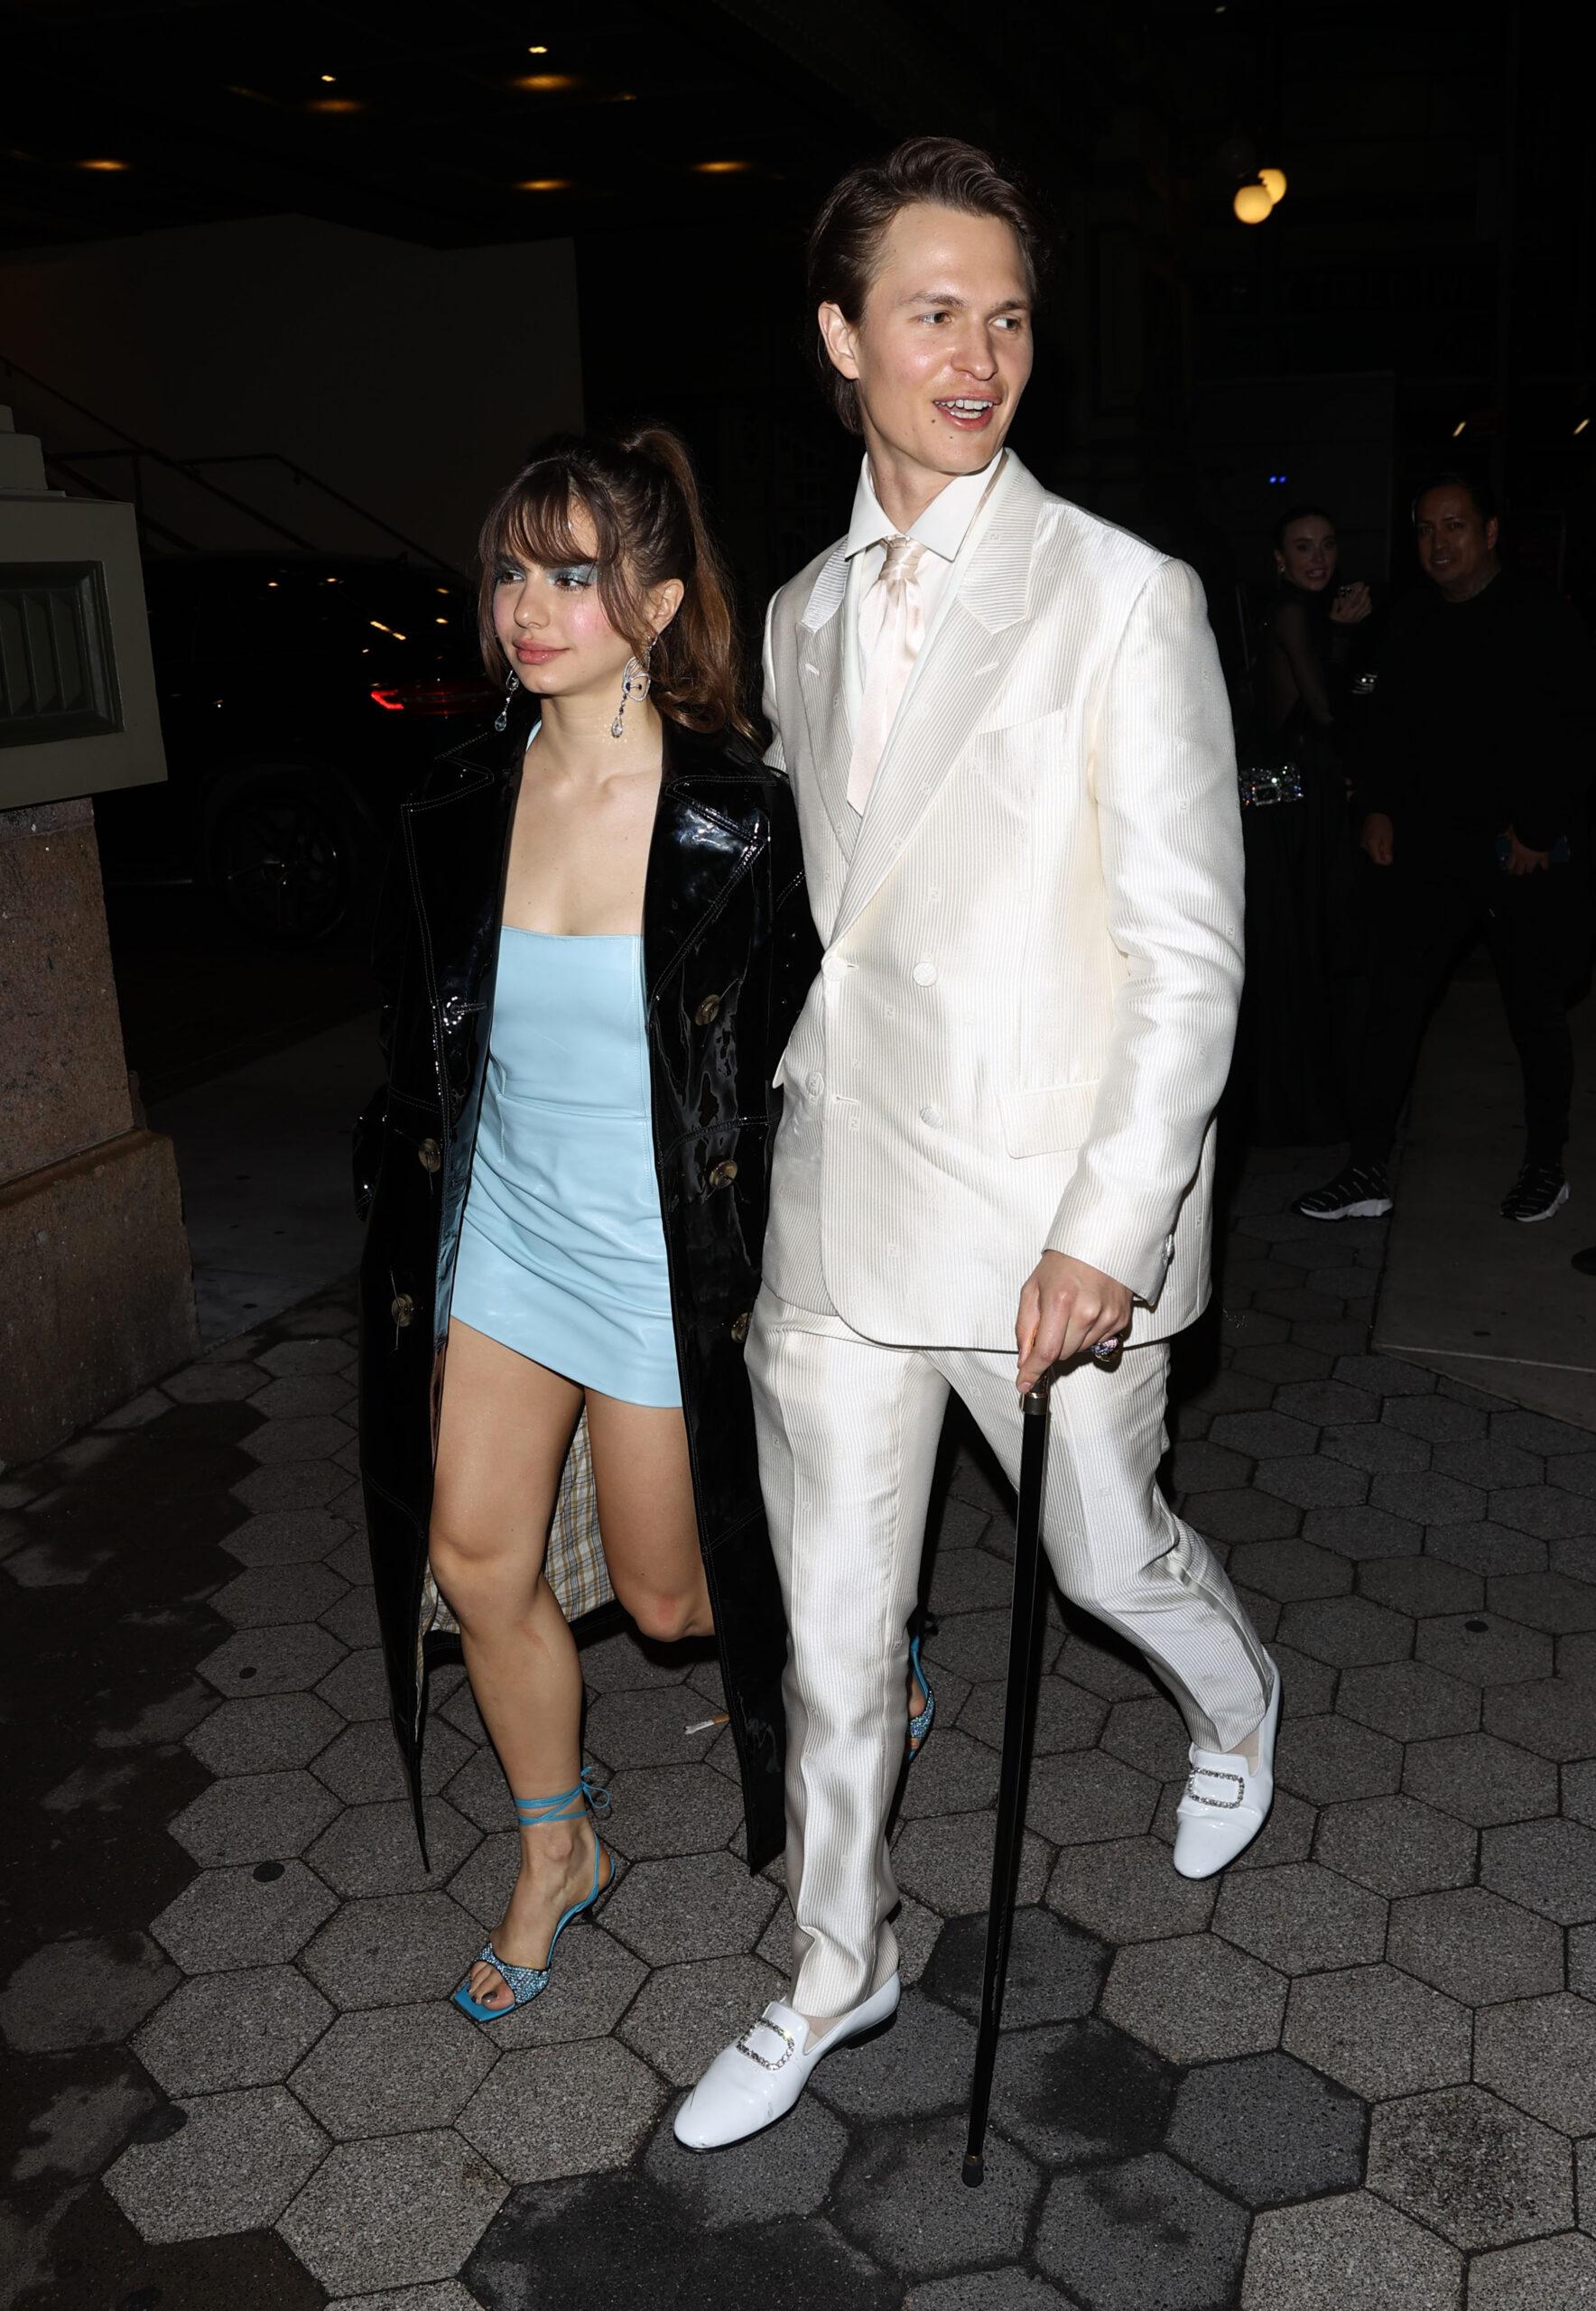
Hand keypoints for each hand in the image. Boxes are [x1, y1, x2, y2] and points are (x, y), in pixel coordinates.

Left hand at [1015, 1251, 1132, 1391]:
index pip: (1046, 1351)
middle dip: (1051, 1345)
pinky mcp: (1120, 1319)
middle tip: (1052, 1320)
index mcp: (1060, 1301)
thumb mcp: (1033, 1288)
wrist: (1100, 1242)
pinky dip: (1087, 1333)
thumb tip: (1024, 1358)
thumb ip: (1025, 1326)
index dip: (1033, 1371)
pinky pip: (1097, 1342)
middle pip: (1062, 1354)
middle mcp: (1087, 1312)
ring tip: (1071, 1310)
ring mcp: (1107, 1317)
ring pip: (1079, 1350)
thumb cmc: (1063, 1262)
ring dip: (1070, 1339)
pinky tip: (1087, 1311)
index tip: (1024, 1383)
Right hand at [1330, 582, 1371, 624]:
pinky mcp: (1359, 619)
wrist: (1339, 633)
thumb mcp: (1332, 614)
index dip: (1356, 593)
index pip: (1352, 600)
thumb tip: (1337, 598)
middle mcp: (1352, 613)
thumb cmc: (1335, 622)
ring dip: (1368, 599)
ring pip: (1365, 607)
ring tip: (1368, 594)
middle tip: (1367, 587)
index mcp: (1345, 611)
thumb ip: (1335, 605)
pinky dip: (1369, 607)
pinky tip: (1369, 604)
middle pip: (1361, 603)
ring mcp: (1357, 617)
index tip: (1359, 587)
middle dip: (1365, 594)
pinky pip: (1366, 613)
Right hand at [1360, 811, 1394, 866]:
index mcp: (1371, 844)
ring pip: (1372, 853)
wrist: (1375, 813)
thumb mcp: (1388, 837)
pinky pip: (1370, 848)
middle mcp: (1365, 845)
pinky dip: (1376, 847)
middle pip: (1374, 857)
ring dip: (1379, 850)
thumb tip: (1388, 861)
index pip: (1377, 860)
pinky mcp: (1363, 840)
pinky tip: (1380, 839)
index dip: (1385, 861)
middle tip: (1389, 847)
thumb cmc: (1382, 823)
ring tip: (1384, 841)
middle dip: (1382, 855)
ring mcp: (1363, 843)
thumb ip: (1387, 850)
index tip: (1391, 859)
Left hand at [1503, 828, 1547, 875]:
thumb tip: (1507, 832)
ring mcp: (1533, 859)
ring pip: (1530, 870)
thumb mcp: (1514, 832)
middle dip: (1519, 871)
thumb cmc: (1524, 831)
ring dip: (1530, 869)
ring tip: (1530, 868)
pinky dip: (1544, 866)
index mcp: (1514, 852)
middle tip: (1520, 870)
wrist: (1536, 831)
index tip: (1510, 870)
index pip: (1510, 865)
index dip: (1510, 869)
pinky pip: (1544, 866)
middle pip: (1519, 871)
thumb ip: (1510, 834)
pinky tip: (1544, 867)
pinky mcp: (1543, 858)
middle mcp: (1522, 858)